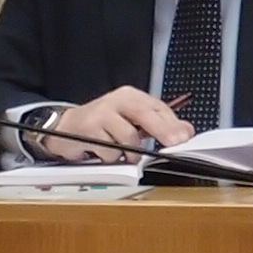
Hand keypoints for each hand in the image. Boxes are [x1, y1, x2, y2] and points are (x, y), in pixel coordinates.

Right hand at [41, 87, 191, 160]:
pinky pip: (111, 151)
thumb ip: (158, 124)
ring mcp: (101, 114)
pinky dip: (112, 157)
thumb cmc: (102, 124)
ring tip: (122, 151)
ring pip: (128, 138)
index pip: (157, 107)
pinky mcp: (89, 129)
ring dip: (130, 153)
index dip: (172, 123)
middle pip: (145, 114)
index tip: (185, 136)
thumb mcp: (132, 120)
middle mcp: (116, 101)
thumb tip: (186, 131)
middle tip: (175, 143)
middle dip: (163, 130)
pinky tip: (103, 151)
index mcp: (130, 96)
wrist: (67, 127)